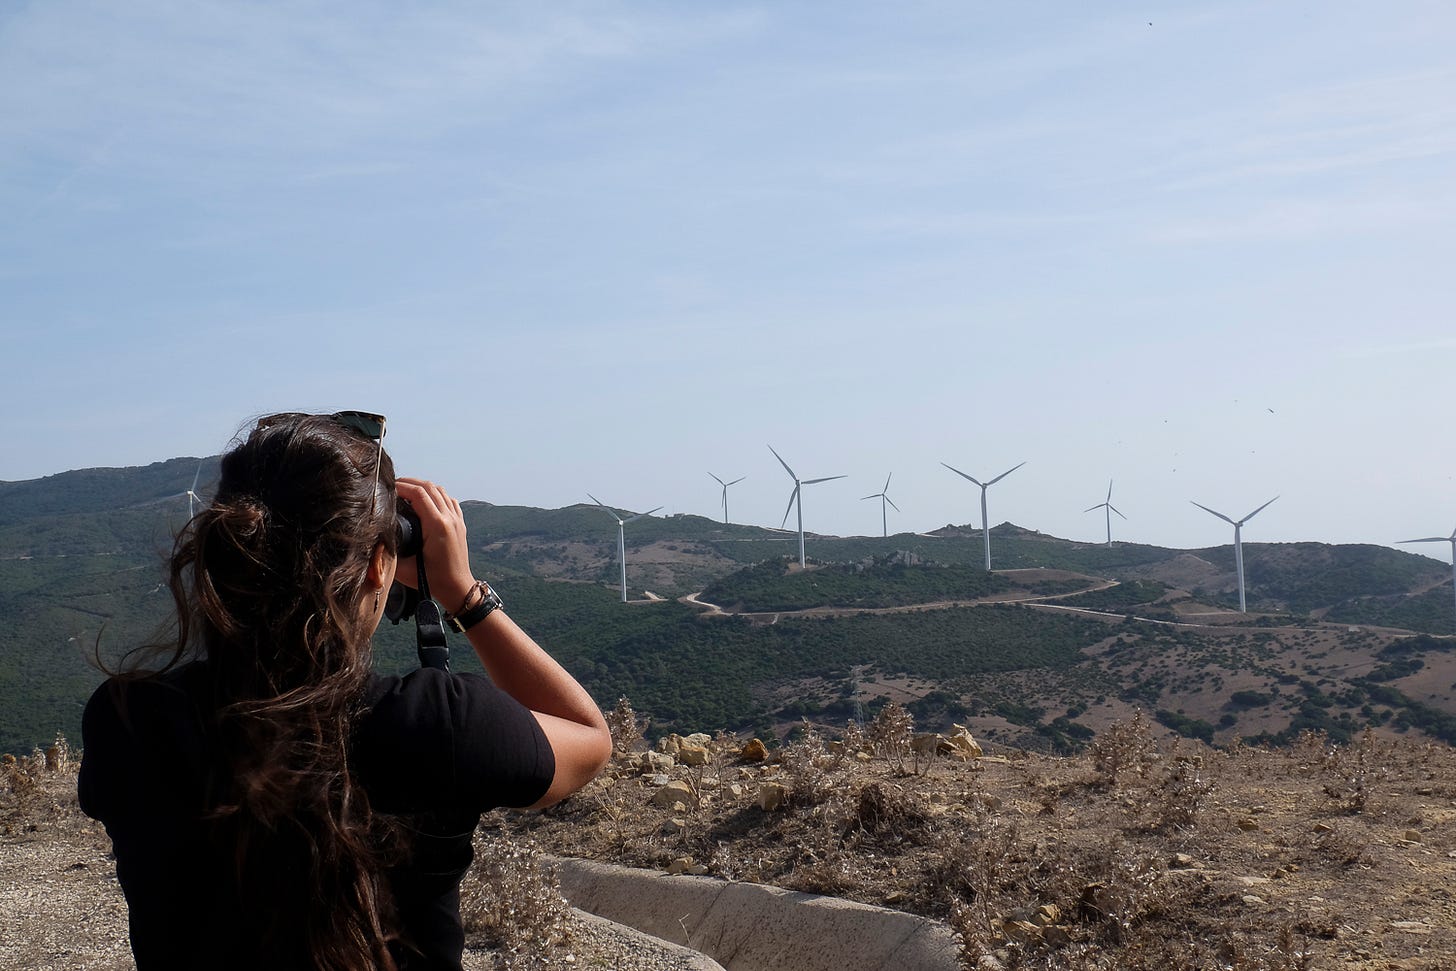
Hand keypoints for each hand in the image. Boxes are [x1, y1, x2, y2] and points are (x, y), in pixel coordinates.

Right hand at [394, 478, 476, 611]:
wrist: (457, 588)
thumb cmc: (432, 580)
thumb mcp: (403, 569)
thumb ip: (386, 554)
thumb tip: (370, 540)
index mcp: (437, 526)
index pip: (419, 494)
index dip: (402, 487)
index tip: (387, 488)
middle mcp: (449, 519)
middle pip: (430, 487)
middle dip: (410, 482)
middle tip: (393, 485)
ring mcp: (457, 520)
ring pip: (441, 491)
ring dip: (423, 486)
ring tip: (406, 489)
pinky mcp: (460, 524)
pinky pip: (449, 500)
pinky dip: (436, 494)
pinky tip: (425, 499)